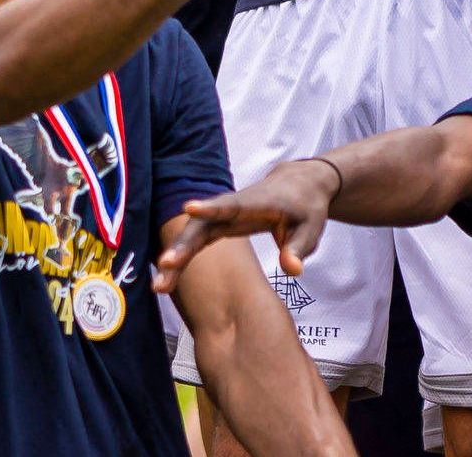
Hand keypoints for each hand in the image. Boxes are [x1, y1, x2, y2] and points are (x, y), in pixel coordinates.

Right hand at [154, 157, 342, 294]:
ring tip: (160, 285)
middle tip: (166, 265)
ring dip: (176, 256)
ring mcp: (223, 216)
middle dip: (183, 244)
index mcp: (258, 203)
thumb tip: (292, 270)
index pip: (232, 205)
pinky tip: (167, 279)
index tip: (188, 208)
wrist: (297, 187)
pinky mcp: (218, 226)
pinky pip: (195, 242)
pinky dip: (182, 259)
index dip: (211, 208)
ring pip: (193, 234)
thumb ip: (299, 248)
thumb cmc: (305, 208)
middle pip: (203, 224)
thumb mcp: (311, 229)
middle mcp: (233, 207)